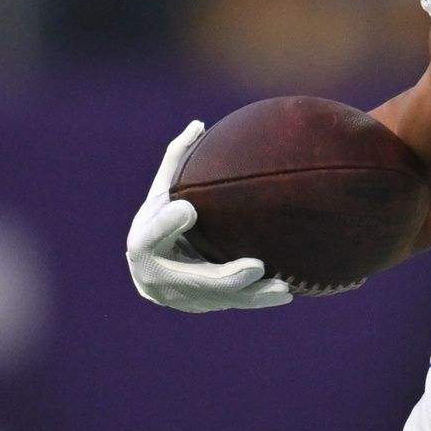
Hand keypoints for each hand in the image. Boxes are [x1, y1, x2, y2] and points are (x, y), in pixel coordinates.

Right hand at [126, 121, 291, 312]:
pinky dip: (256, 299)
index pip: (152, 236)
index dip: (167, 224)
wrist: (152, 264)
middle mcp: (156, 278)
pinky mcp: (199, 306)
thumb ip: (177, 161)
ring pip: (218, 300)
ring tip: (284, 289)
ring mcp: (178, 298)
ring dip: (252, 295)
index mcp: (143, 244)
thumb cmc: (161, 216)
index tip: (187, 208)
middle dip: (226, 277)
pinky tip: (287, 293)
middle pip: (193, 280)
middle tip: (256, 265)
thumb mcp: (163, 189)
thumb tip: (199, 124)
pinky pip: (230, 304)